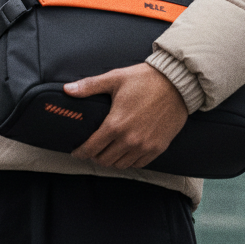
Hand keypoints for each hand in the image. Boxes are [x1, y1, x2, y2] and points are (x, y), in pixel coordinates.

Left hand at [67, 63, 188, 169]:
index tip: (77, 151)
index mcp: (115, 124)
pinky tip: (125, 153)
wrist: (177, 83)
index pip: (91, 148)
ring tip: (108, 152)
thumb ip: (89, 86)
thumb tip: (67, 89)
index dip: (81, 152)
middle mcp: (129, 140)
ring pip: (121, 165)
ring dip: (111, 160)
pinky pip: (139, 164)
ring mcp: (145, 146)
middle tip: (92, 150)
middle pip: (104, 160)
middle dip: (94, 157)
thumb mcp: (115, 78)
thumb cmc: (145, 79)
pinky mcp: (158, 148)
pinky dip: (129, 161)